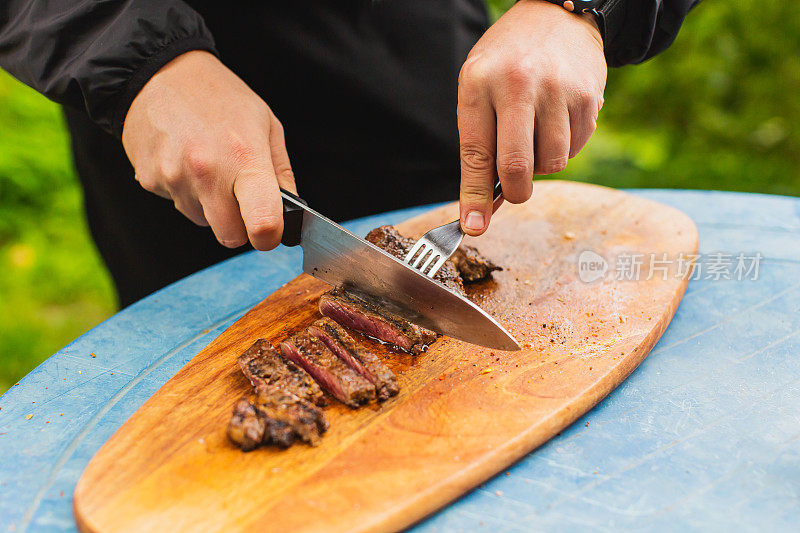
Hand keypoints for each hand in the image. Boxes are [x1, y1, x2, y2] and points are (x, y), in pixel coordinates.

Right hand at [122, 50, 295, 249]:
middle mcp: (207, 172)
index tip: (271, 232)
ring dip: (209, 205)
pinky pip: (177, 204)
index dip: (270, 237)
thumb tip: (290, 211)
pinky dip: (184, 191)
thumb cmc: (220, 96)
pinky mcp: (149, 180)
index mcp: (244, 157)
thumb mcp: (266, 124)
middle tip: (239, 195)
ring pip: (202, 220)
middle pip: (229, 236)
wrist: (160, 73)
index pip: (262, 223)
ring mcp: (174, 178)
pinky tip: (184, 159)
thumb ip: (281, 173)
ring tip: (208, 165)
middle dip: (239, 225)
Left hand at [457, 0, 606, 234]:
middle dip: (515, 193)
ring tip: (535, 134)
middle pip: (517, 167)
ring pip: (551, 164)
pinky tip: (556, 121)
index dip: (474, 197)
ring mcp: (558, 90)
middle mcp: (519, 85)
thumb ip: (479, 143)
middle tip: (514, 191)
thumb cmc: (507, 60)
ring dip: (541, 164)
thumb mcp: (478, 87)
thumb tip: (481, 207)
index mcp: (480, 82)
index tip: (473, 227)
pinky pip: (575, 149)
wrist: (558, 16)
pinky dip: (563, 148)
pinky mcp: (588, 97)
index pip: (476, 153)